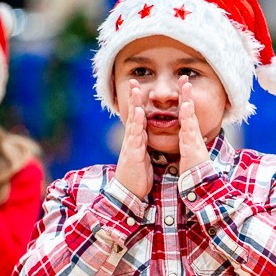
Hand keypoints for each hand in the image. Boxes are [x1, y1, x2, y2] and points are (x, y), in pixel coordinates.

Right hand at [115, 80, 151, 198]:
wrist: (129, 194)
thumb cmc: (137, 177)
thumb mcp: (143, 158)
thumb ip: (144, 146)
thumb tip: (146, 137)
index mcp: (137, 141)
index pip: (138, 118)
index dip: (139, 103)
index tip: (140, 89)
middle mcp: (132, 140)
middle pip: (134, 115)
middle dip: (134, 98)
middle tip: (134, 82)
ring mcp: (131, 146)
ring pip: (134, 122)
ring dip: (135, 105)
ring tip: (136, 90)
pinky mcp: (133, 154)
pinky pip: (135, 136)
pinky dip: (137, 123)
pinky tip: (139, 113)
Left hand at [177, 76, 209, 174]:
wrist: (200, 183)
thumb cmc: (194, 168)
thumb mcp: (191, 150)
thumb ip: (191, 140)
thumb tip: (199, 133)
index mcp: (190, 134)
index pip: (187, 114)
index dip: (185, 99)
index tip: (183, 86)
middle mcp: (193, 134)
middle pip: (190, 111)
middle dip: (187, 94)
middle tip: (185, 79)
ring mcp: (194, 139)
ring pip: (190, 117)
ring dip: (188, 102)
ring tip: (186, 88)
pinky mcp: (192, 147)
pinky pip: (189, 131)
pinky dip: (188, 119)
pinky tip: (186, 108)